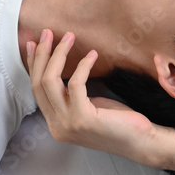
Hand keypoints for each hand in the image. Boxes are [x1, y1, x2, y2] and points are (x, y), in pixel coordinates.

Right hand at [27, 30, 174, 169]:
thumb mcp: (88, 106)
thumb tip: (61, 67)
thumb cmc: (118, 122)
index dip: (33, 64)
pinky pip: (76, 84)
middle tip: (49, 33)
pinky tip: (93, 55)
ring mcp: (68, 124)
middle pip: (39, 83)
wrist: (141, 141)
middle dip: (42, 54)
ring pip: (51, 81)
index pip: (36, 90)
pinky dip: (83, 66)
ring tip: (70, 37)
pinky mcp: (84, 120)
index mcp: (56, 123)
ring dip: (59, 54)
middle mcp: (57, 126)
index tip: (34, 43)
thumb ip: (71, 94)